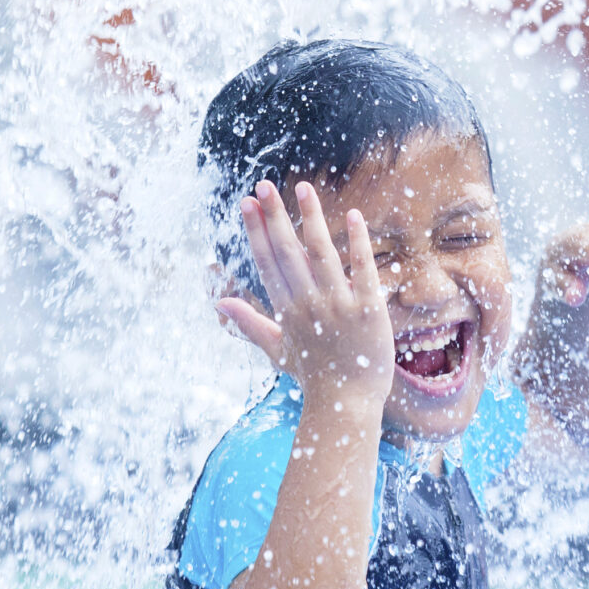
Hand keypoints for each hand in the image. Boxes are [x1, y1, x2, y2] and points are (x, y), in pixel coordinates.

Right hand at [216, 180, 394, 408]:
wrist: (349, 403)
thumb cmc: (314, 376)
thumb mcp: (276, 350)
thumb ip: (249, 323)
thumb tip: (219, 302)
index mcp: (286, 311)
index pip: (268, 263)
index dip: (256, 231)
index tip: (247, 203)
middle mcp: (308, 304)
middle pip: (287, 252)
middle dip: (274, 216)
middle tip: (263, 185)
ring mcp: (338, 306)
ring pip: (322, 253)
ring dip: (311, 218)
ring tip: (303, 188)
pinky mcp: (368, 310)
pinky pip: (362, 270)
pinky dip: (358, 243)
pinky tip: (353, 216)